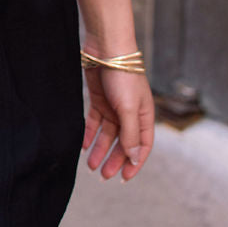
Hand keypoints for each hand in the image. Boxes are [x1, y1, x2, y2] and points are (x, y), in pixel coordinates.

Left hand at [81, 65, 153, 180]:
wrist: (106, 48)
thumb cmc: (123, 76)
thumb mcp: (129, 108)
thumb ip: (131, 134)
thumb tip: (135, 158)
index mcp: (144, 116)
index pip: (142, 146)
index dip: (135, 163)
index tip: (124, 178)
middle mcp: (130, 114)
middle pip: (123, 143)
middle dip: (114, 160)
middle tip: (103, 175)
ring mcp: (114, 107)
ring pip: (107, 135)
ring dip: (100, 150)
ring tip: (91, 166)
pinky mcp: (99, 99)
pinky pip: (94, 122)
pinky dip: (89, 134)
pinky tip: (83, 146)